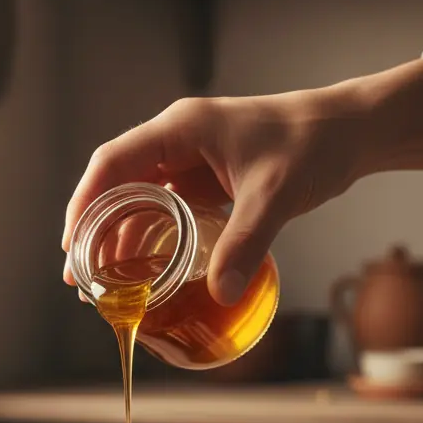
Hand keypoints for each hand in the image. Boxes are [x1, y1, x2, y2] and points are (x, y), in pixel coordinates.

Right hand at [61, 57, 422, 305]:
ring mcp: (190, 160)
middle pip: (116, 184)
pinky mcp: (205, 179)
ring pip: (137, 199)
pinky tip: (143, 270)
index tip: (71, 244)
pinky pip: (163, 209)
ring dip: (118, 237)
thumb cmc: (314, 144)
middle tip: (80, 277)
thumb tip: (221, 294)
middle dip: (94, 230)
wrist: (351, 131)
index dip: (85, 203)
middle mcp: (177, 140)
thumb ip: (246, 242)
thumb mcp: (276, 195)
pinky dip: (148, 237)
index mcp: (181, 129)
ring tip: (104, 282)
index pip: (113, 163)